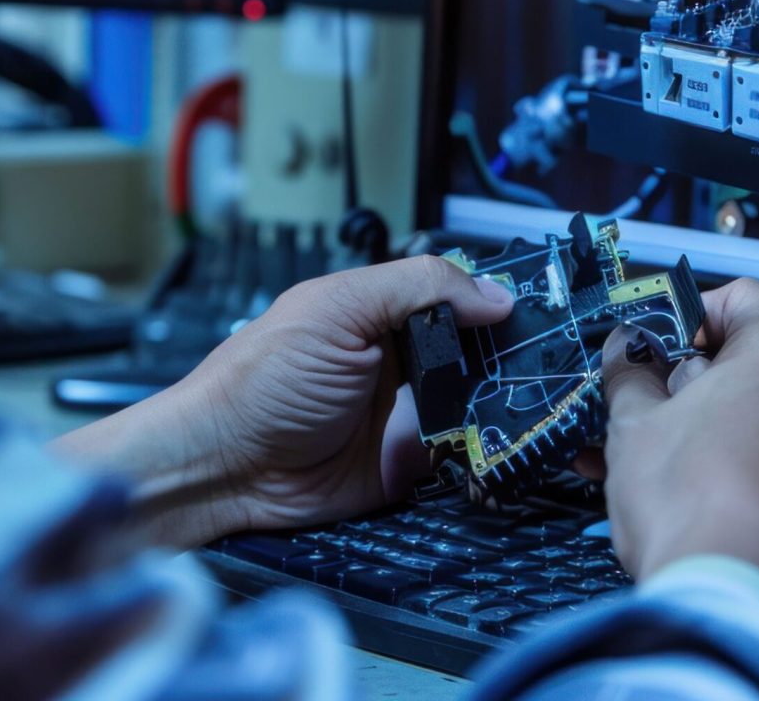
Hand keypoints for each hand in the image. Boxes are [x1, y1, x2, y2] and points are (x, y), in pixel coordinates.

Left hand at [54, 256, 511, 545]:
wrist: (222, 471)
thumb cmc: (260, 381)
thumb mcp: (339, 310)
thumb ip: (416, 287)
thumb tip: (492, 293)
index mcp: (381, 310)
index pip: (455, 295)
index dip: (492, 301)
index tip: (534, 309)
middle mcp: (398, 359)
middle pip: (474, 350)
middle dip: (505, 354)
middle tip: (536, 360)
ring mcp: (405, 414)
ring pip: (476, 401)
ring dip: (496, 402)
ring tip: (519, 401)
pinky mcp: (407, 466)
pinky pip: (459, 456)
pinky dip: (478, 451)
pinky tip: (491, 442)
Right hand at [600, 278, 758, 646]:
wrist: (736, 613)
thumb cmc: (689, 503)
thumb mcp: (633, 426)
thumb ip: (630, 376)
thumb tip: (626, 354)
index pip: (746, 298)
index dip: (695, 311)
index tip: (661, 345)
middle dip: (704, 387)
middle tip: (654, 415)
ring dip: (727, 443)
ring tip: (666, 477)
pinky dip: (758, 498)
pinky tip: (711, 523)